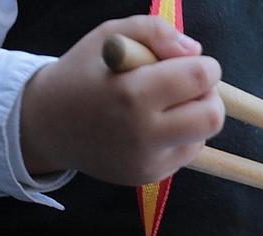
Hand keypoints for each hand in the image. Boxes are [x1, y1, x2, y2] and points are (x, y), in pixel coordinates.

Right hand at [20, 16, 224, 184]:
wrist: (51, 126)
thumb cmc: (83, 75)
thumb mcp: (111, 36)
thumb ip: (154, 31)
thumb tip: (195, 51)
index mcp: (133, 95)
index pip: (198, 78)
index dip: (206, 66)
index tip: (195, 63)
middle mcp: (143, 135)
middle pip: (212, 118)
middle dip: (210, 96)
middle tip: (191, 86)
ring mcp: (147, 162)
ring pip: (203, 138)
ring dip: (196, 117)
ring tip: (169, 106)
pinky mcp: (149, 177)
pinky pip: (185, 154)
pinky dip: (181, 136)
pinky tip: (156, 126)